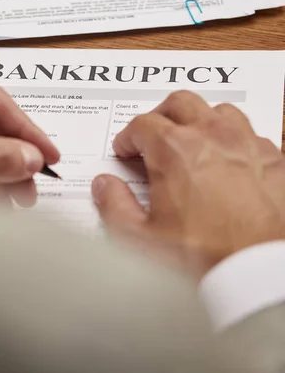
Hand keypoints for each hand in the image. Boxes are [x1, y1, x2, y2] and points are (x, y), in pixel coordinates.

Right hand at [92, 92, 284, 276]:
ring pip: (219, 111)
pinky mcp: (273, 157)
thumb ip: (115, 207)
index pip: (141, 125)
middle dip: (160, 116)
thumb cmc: (208, 255)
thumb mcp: (144, 239)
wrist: (261, 269)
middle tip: (153, 136)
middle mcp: (212, 135)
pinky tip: (228, 162)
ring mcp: (246, 143)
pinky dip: (233, 141)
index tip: (126, 151)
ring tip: (192, 143)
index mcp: (175, 149)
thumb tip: (105, 186)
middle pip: (180, 103)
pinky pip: (250, 134)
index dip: (127, 137)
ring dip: (200, 121)